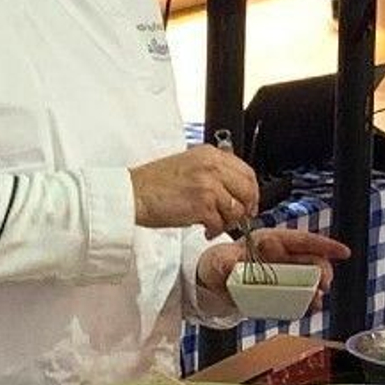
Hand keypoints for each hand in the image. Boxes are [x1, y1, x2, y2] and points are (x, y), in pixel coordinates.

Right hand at [129, 145, 258, 238]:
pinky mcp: (202, 205)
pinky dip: (214, 230)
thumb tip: (232, 190)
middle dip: (245, 209)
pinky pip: (220, 223)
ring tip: (213, 225)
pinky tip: (205, 229)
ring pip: (235, 209)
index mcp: (210, 154)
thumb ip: (212, 172)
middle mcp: (212, 166)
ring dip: (227, 222)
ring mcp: (208, 185)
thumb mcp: (188, 164)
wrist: (132, 193)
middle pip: (247, 190)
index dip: (252, 191)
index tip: (249, 203)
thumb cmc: (153, 183)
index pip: (246, 171)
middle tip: (236, 219)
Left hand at [196, 229, 351, 312]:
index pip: (300, 240)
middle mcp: (279, 256)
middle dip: (322, 271)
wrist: (210, 283)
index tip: (342, 252)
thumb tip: (230, 264)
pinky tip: (311, 308)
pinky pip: (299, 296)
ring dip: (316, 289)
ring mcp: (282, 274)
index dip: (323, 245)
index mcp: (268, 242)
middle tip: (324, 284)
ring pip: (308, 278)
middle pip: (310, 260)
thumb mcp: (217, 261)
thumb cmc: (215, 264)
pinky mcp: (280, 292)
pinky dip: (307, 302)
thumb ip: (224, 263)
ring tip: (317, 299)